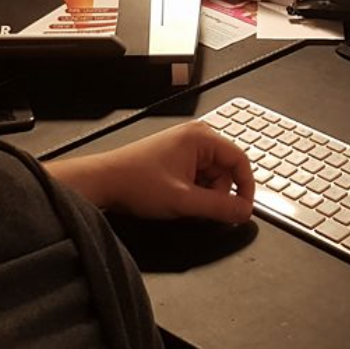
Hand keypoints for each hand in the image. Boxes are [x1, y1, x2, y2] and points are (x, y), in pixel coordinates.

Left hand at [48, 122, 254, 223]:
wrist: (104, 182)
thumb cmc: (134, 182)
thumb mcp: (184, 200)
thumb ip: (219, 208)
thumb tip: (244, 211)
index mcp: (201, 137)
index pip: (240, 160)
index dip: (246, 187)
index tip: (243, 208)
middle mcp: (195, 137)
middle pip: (226, 170)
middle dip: (217, 193)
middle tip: (198, 207)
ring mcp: (185, 147)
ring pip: (212, 176)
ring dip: (203, 194)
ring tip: (180, 200)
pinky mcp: (177, 158)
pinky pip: (199, 177)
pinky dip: (193, 191)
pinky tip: (176, 197)